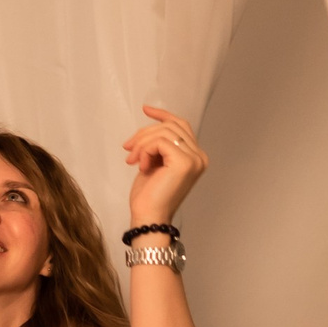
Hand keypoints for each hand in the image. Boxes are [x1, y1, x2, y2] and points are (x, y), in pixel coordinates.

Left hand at [123, 105, 206, 228]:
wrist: (148, 217)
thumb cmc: (149, 195)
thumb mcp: (154, 162)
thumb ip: (158, 146)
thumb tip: (148, 127)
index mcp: (195, 157)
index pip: (181, 126)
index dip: (163, 115)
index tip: (145, 109)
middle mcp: (200, 157)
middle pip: (171, 126)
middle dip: (145, 133)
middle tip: (128, 149)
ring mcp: (194, 159)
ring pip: (163, 132)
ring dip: (142, 143)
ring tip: (132, 160)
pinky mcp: (184, 162)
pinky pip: (159, 141)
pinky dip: (145, 150)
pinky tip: (141, 165)